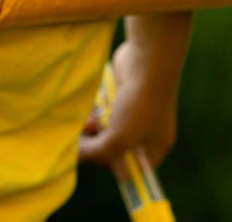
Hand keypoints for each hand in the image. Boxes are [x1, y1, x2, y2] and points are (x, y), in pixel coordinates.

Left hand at [77, 41, 177, 172]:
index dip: (111, 166)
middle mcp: (145, 131)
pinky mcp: (121, 96)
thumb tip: (77, 155)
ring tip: (90, 120)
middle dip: (98, 144)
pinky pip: (103, 111)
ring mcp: (133, 112)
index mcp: (154, 146)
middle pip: (114, 148)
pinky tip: (93, 107)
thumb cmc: (138, 105)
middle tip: (88, 135)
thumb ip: (96, 153)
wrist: (147, 61)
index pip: (132, 168)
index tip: (96, 157)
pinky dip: (95, 111)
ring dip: (93, 128)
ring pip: (105, 129)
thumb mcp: (118, 139)